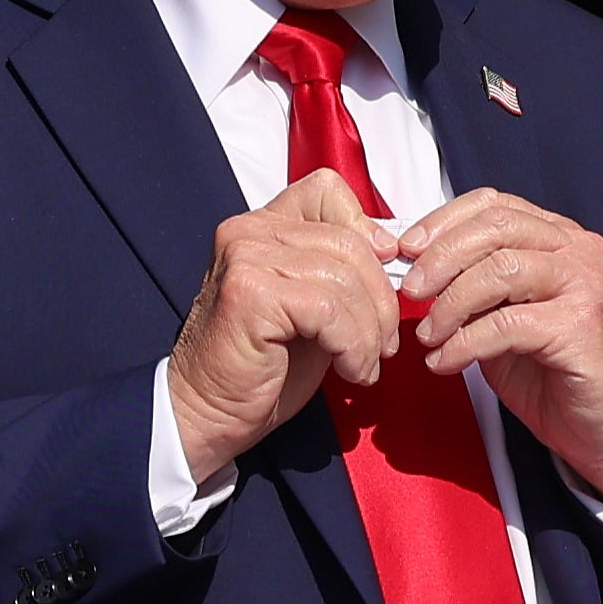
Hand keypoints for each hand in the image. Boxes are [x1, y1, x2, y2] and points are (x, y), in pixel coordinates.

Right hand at [168, 170, 403, 485]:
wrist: (208, 413)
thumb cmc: (262, 367)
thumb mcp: (312, 308)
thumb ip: (341, 274)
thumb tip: (394, 255)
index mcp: (261, 227)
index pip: (327, 190)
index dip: (367, 229)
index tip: (383, 273)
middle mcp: (248, 232)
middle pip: (350, 242)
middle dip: (382, 299)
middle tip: (383, 343)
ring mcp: (246, 259)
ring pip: (344, 280)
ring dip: (369, 332)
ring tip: (365, 364)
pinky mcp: (250, 294)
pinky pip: (330, 311)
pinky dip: (353, 347)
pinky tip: (351, 371)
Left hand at [396, 189, 602, 532]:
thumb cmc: (553, 373)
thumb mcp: (503, 315)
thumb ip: (472, 285)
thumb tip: (414, 269)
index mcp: (560, 238)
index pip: (494, 205)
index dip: (442, 222)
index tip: (407, 249)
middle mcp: (579, 251)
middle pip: (495, 229)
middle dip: (440, 258)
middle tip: (410, 291)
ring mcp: (585, 285)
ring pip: (499, 270)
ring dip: (450, 303)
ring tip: (430, 335)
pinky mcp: (581, 326)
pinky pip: (505, 324)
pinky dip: (464, 343)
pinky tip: (446, 361)